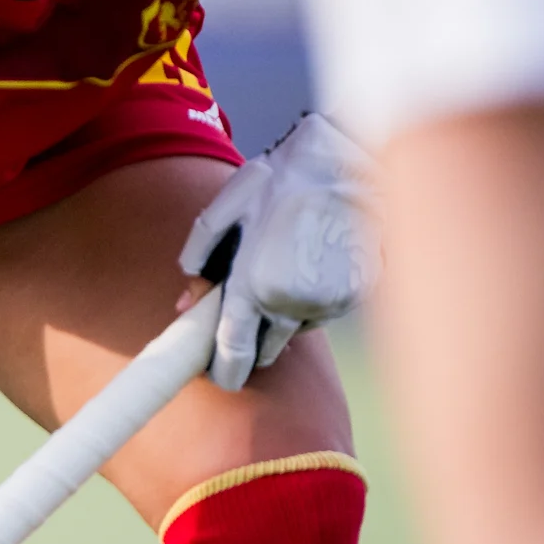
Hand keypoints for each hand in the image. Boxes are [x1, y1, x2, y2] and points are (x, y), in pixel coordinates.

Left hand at [179, 112, 373, 391]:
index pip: (233, 350)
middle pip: (267, 347)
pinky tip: (311, 263)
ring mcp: (328, 301)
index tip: (220, 379)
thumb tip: (186, 298)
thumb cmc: (277, 182)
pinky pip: (326, 310)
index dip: (224, 371)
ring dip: (286, 314)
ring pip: (298, 327)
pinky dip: (315, 299)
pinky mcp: (356, 293)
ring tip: (285, 267)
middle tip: (250, 308)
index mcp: (253, 287)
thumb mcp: (223, 210)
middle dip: (254, 338)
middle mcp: (292, 304)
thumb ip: (199, 256)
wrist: (343, 164)